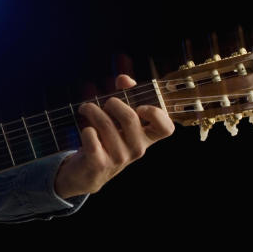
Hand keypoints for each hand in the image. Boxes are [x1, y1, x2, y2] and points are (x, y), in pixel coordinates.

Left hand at [55, 74, 174, 198]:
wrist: (87, 173)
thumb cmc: (106, 140)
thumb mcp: (118, 121)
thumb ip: (125, 96)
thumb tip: (124, 79)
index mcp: (146, 137)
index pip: (166, 128)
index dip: (156, 113)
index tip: (140, 107)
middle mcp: (137, 149)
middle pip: (130, 117)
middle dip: (112, 103)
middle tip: (104, 103)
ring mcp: (119, 157)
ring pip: (105, 124)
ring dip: (92, 110)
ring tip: (86, 108)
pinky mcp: (99, 163)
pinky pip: (91, 137)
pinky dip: (86, 130)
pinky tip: (86, 131)